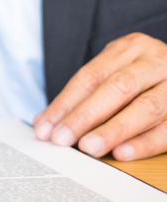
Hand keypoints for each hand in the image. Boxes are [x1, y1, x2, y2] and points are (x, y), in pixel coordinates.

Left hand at [34, 33, 166, 160]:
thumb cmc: (142, 77)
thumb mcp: (114, 72)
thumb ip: (84, 95)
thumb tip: (45, 124)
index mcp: (131, 48)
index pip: (91, 76)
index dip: (65, 103)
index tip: (45, 127)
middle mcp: (157, 61)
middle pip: (117, 88)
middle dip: (86, 115)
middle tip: (62, 138)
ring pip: (146, 107)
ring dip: (114, 130)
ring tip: (88, 147)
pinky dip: (144, 143)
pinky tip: (122, 153)